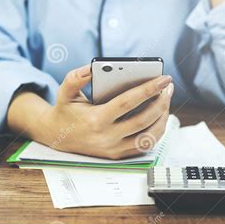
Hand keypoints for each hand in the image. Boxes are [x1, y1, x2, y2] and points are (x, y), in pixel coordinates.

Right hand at [39, 65, 173, 158]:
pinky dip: (156, 132)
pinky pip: (143, 146)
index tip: (164, 78)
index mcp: (95, 119)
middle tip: (168, 88)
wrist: (56, 137)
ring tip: (166, 101)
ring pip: (148, 137)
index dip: (148, 89)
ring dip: (162, 118)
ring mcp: (113, 149)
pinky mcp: (117, 155)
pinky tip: (159, 117)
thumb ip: (75, 78)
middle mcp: (106, 137)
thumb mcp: (64, 92)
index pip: (128, 103)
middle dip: (161, 102)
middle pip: (143, 120)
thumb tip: (92, 68)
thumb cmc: (65, 111)